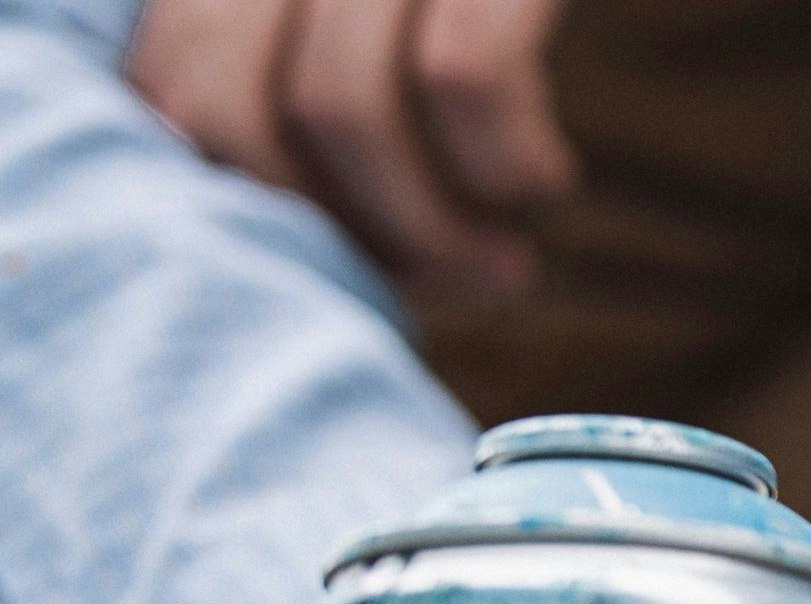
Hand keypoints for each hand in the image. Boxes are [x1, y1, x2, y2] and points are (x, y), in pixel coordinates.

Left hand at [126, 0, 575, 296]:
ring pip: (344, 106)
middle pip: (237, 107)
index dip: (253, 200)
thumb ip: (317, 89)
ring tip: (503, 266)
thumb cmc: (496, 7)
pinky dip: (505, 161)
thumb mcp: (384, 34)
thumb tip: (305, 238)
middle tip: (432, 280)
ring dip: (432, 229)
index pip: (174, 92)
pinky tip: (548, 183)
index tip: (355, 253)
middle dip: (332, 231)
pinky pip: (465, 72)